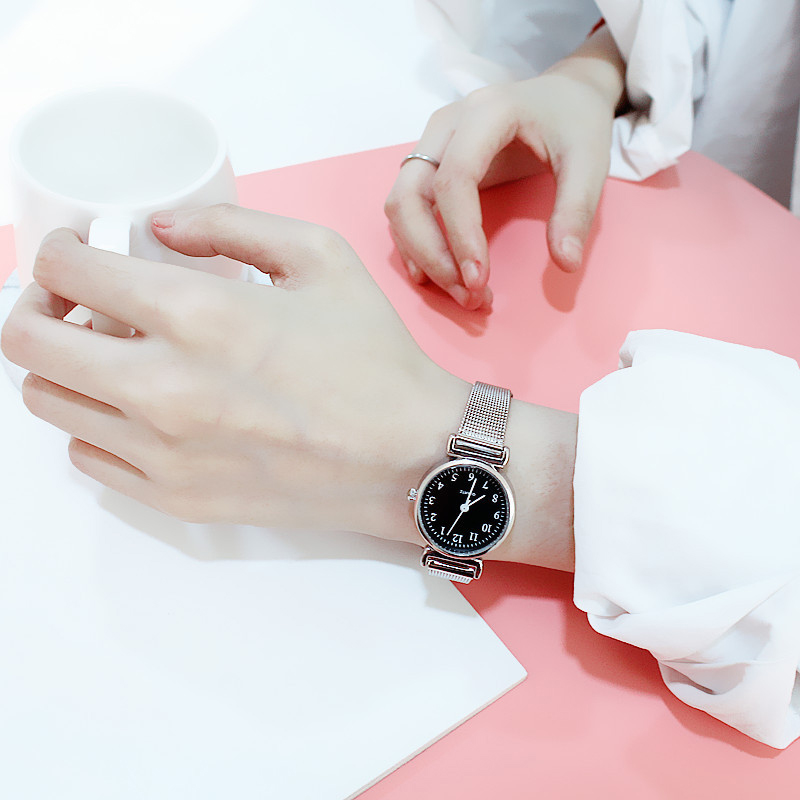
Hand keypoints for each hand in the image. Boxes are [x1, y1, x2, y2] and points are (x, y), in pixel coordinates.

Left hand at [0, 204, 468, 541]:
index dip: (56, 251)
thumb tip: (162, 229)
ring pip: (49, 403)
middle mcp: (163, 389)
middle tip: (70, 300)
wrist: (409, 455)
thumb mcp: (320, 257)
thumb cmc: (372, 357)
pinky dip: (97, 423)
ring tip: (112, 354)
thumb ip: (230, 226)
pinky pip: (89, 456)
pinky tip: (142, 408)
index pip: (67, 273)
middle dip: (35, 306)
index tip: (74, 250)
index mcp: (198, 316)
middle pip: (27, 344)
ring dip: (65, 366)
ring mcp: (163, 453)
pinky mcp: (175, 498)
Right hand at [384, 26, 624, 308]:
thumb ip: (577, 209)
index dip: (461, 235)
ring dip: (422, 256)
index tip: (480, 280)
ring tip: (461, 293)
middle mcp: (446, 126)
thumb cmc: (574, 121)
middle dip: (431, 254)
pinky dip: (418, 247)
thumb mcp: (590, 159)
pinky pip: (407, 211)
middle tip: (468, 296)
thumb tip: (565, 263)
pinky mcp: (428, 166)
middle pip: (409, 195)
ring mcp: (431, 145)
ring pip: (400, 206)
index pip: (454, 178)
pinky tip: (444, 276)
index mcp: (486, 113)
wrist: (562, 94)